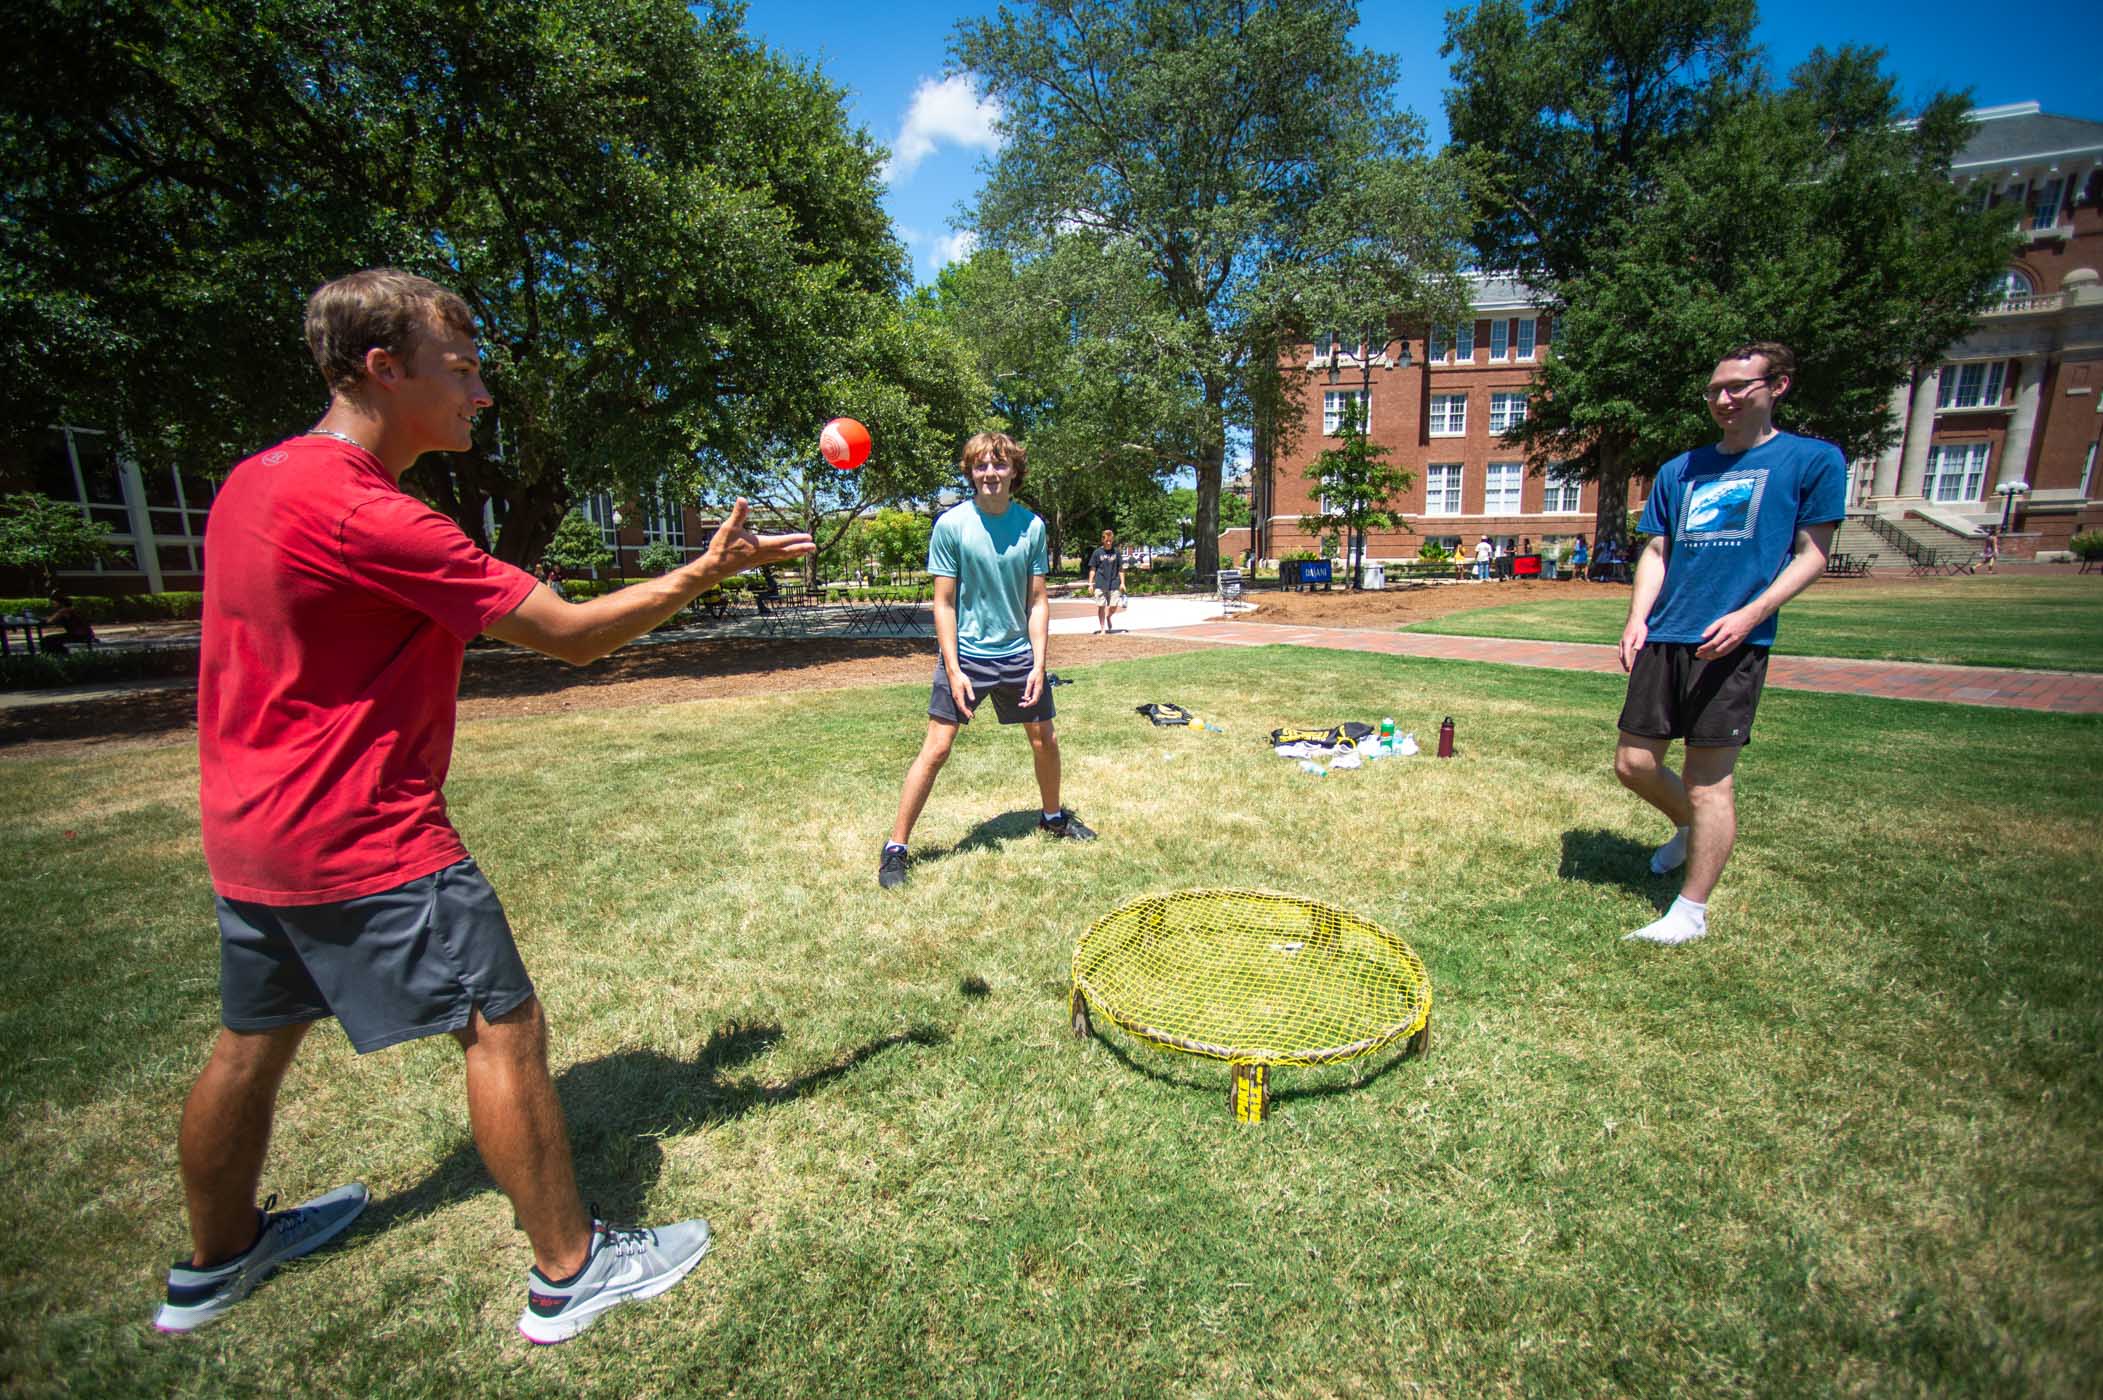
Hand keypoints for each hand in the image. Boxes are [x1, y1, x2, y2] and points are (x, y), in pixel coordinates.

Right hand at [699, 498, 815, 575]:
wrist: (714, 568)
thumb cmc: (721, 547)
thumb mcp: (729, 527)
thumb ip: (738, 513)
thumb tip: (742, 499)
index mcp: (760, 545)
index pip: (782, 541)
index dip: (796, 539)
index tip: (808, 537)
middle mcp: (763, 554)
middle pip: (786, 551)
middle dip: (800, 548)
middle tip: (814, 547)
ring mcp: (760, 560)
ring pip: (781, 557)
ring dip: (794, 553)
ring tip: (805, 551)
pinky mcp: (755, 563)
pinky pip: (774, 559)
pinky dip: (784, 557)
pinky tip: (785, 555)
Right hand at [947, 666, 975, 718]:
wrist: (953, 673)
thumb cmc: (961, 678)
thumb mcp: (967, 684)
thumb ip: (970, 692)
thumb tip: (973, 700)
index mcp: (959, 695)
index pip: (962, 706)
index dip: (966, 712)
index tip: (971, 716)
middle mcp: (956, 697)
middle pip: (961, 708)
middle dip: (966, 713)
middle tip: (972, 717)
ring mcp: (955, 696)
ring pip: (959, 706)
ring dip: (965, 710)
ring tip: (970, 714)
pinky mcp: (955, 694)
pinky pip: (959, 703)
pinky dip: (963, 706)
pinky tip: (967, 707)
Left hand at [1019, 664, 1043, 706]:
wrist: (1039, 669)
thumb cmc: (1034, 674)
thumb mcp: (1030, 681)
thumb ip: (1028, 689)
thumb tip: (1026, 697)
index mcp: (1038, 690)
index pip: (1034, 700)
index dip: (1028, 704)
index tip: (1023, 705)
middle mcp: (1040, 692)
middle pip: (1034, 701)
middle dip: (1027, 704)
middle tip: (1020, 705)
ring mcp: (1039, 691)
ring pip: (1034, 699)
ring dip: (1028, 702)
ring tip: (1021, 702)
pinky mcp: (1037, 690)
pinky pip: (1034, 697)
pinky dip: (1029, 699)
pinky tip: (1024, 698)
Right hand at [1619, 619, 1647, 671]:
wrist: (1635, 619)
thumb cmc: (1640, 627)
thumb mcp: (1642, 634)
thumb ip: (1639, 642)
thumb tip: (1636, 649)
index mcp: (1627, 641)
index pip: (1626, 654)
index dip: (1627, 662)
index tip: (1629, 668)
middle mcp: (1622, 642)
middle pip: (1621, 656)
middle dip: (1624, 664)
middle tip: (1628, 671)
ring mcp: (1622, 642)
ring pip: (1621, 654)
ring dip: (1623, 662)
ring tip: (1627, 668)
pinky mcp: (1623, 642)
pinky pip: (1622, 652)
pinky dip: (1623, 657)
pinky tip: (1627, 661)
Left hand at [1694, 606, 1759, 658]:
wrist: (1749, 618)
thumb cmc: (1734, 617)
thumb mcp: (1721, 620)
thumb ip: (1711, 628)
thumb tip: (1702, 637)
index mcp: (1727, 632)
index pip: (1714, 643)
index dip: (1705, 647)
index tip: (1698, 649)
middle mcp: (1732, 639)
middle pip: (1717, 650)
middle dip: (1706, 654)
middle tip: (1697, 655)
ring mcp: (1735, 643)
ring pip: (1722, 653)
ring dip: (1712, 657)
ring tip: (1703, 657)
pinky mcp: (1737, 645)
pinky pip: (1727, 652)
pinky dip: (1719, 656)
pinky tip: (1712, 657)